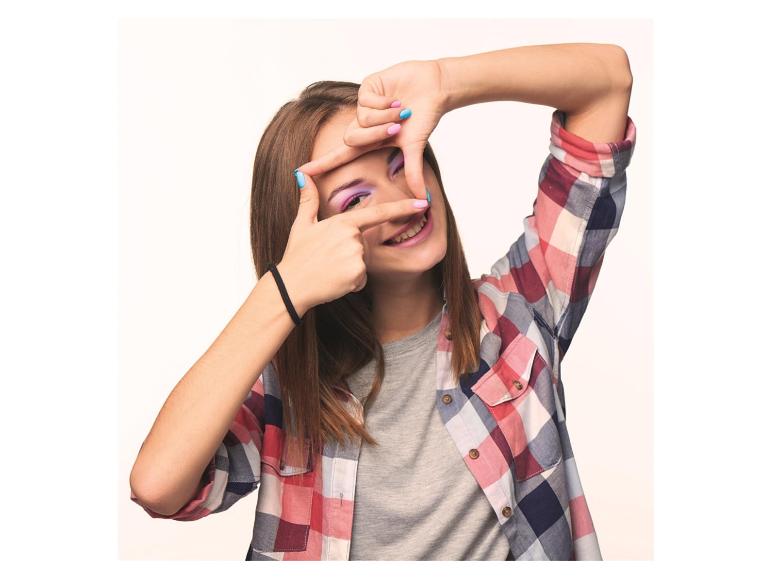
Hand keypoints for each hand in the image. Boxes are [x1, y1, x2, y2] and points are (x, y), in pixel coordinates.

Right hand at [277, 169, 429, 313]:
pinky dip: (350, 282)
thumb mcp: (301, 225)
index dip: (403, 208)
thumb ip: (308, 200)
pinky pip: (361, 279)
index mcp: (342, 223)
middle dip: (350, 253)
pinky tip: (334, 281)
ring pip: (363, 263)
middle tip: (327, 259)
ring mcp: (356, 257)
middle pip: (364, 245)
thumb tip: (302, 175)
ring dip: (350, 268)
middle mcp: (353, 238)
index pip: (378, 213)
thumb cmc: (296, 255)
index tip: (423, 203)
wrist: (291, 286)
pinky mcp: (357, 275)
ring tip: (329, 270)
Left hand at [296, 59, 447, 200]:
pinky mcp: (366, 87)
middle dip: (375, 134)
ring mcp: (363, 104)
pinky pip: (366, 100)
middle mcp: (364, 123)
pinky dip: (384, 102)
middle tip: (397, 127)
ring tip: (402, 109)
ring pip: (361, 119)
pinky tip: (395, 97)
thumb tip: (424, 200)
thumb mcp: (415, 146)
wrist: (435, 88)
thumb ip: (413, 173)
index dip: (322, 164)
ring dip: (385, 116)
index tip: (301, 173)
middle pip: (351, 138)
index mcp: (371, 139)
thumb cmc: (425, 116)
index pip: (341, 155)